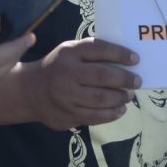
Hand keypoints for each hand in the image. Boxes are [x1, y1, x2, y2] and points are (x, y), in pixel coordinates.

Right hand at [24, 37, 139, 130]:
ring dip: (120, 98)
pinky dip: (111, 114)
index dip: (120, 54)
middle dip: (124, 79)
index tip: (136, 59)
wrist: (28, 91)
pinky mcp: (67, 116)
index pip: (98, 50)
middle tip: (137, 81)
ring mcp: (65, 98)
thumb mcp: (70, 51)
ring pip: (100, 100)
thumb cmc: (58, 67)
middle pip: (102, 77)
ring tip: (129, 95)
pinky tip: (120, 109)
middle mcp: (66, 75)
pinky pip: (94, 117)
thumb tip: (126, 60)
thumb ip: (93, 52)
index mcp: (69, 54)